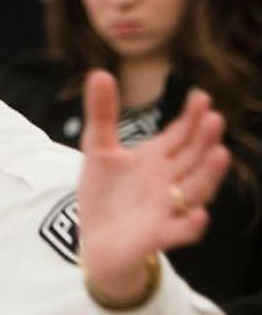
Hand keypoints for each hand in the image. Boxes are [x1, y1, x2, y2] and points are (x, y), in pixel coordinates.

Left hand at [78, 69, 230, 301]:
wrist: (96, 242)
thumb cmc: (105, 195)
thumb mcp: (98, 150)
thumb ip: (102, 114)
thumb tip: (99, 72)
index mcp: (157, 159)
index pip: (181, 134)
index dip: (192, 117)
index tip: (201, 96)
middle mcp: (169, 181)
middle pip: (193, 158)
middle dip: (205, 139)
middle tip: (214, 118)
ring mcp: (167, 208)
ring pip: (195, 190)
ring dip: (208, 174)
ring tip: (219, 154)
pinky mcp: (157, 236)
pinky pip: (181, 231)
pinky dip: (191, 224)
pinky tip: (198, 215)